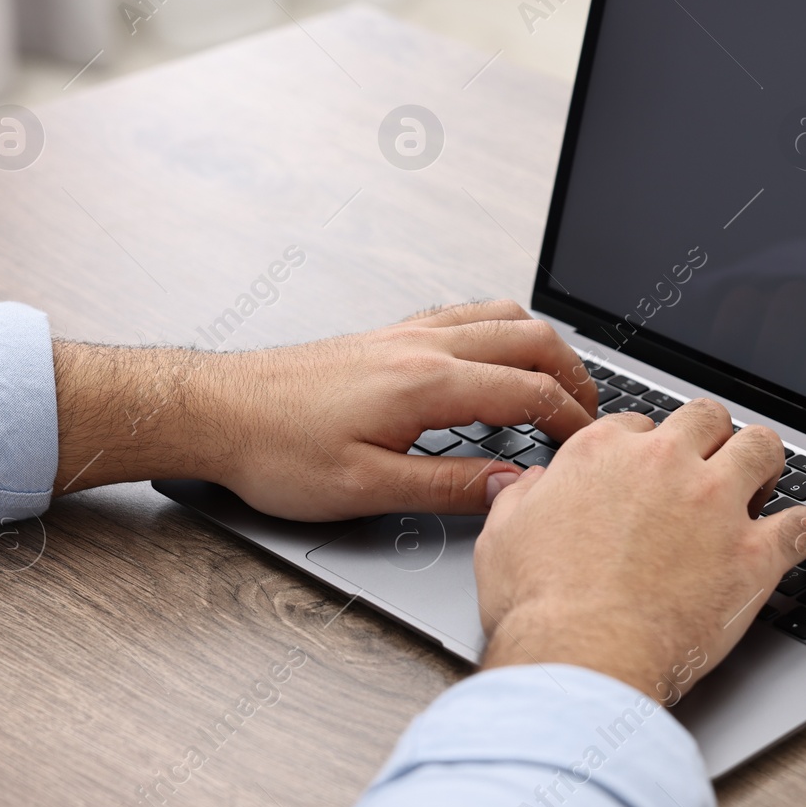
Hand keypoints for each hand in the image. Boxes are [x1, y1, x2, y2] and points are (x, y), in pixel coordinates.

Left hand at [52, 300, 599, 518]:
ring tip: (557, 383)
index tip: (589, 447)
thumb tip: (511, 487)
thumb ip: (449, 487)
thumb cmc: (275, 449)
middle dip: (573, 374)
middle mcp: (422, 345)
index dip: (571, 420)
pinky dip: (502, 332)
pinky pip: (465, 315)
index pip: (529, 391)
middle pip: (530, 339)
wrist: (216, 410)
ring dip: (541, 345)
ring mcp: (404, 334)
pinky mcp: (387, 336)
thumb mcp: (366, 490)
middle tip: (589, 413)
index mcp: (427, 382)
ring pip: (500, 316)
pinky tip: (494, 360)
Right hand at [474, 399, 805, 703]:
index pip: (638, 424)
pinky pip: (804, 525)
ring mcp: (715, 505)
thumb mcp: (503, 536)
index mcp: (604, 454)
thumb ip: (521, 498)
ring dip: (764, 462)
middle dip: (712, 437)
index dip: (647, 447)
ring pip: (762, 449)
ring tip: (764, 480)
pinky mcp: (753, 554)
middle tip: (712, 463)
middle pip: (706, 420)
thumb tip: (533, 483)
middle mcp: (665, 465)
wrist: (581, 658)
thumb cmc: (539, 605)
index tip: (650, 469)